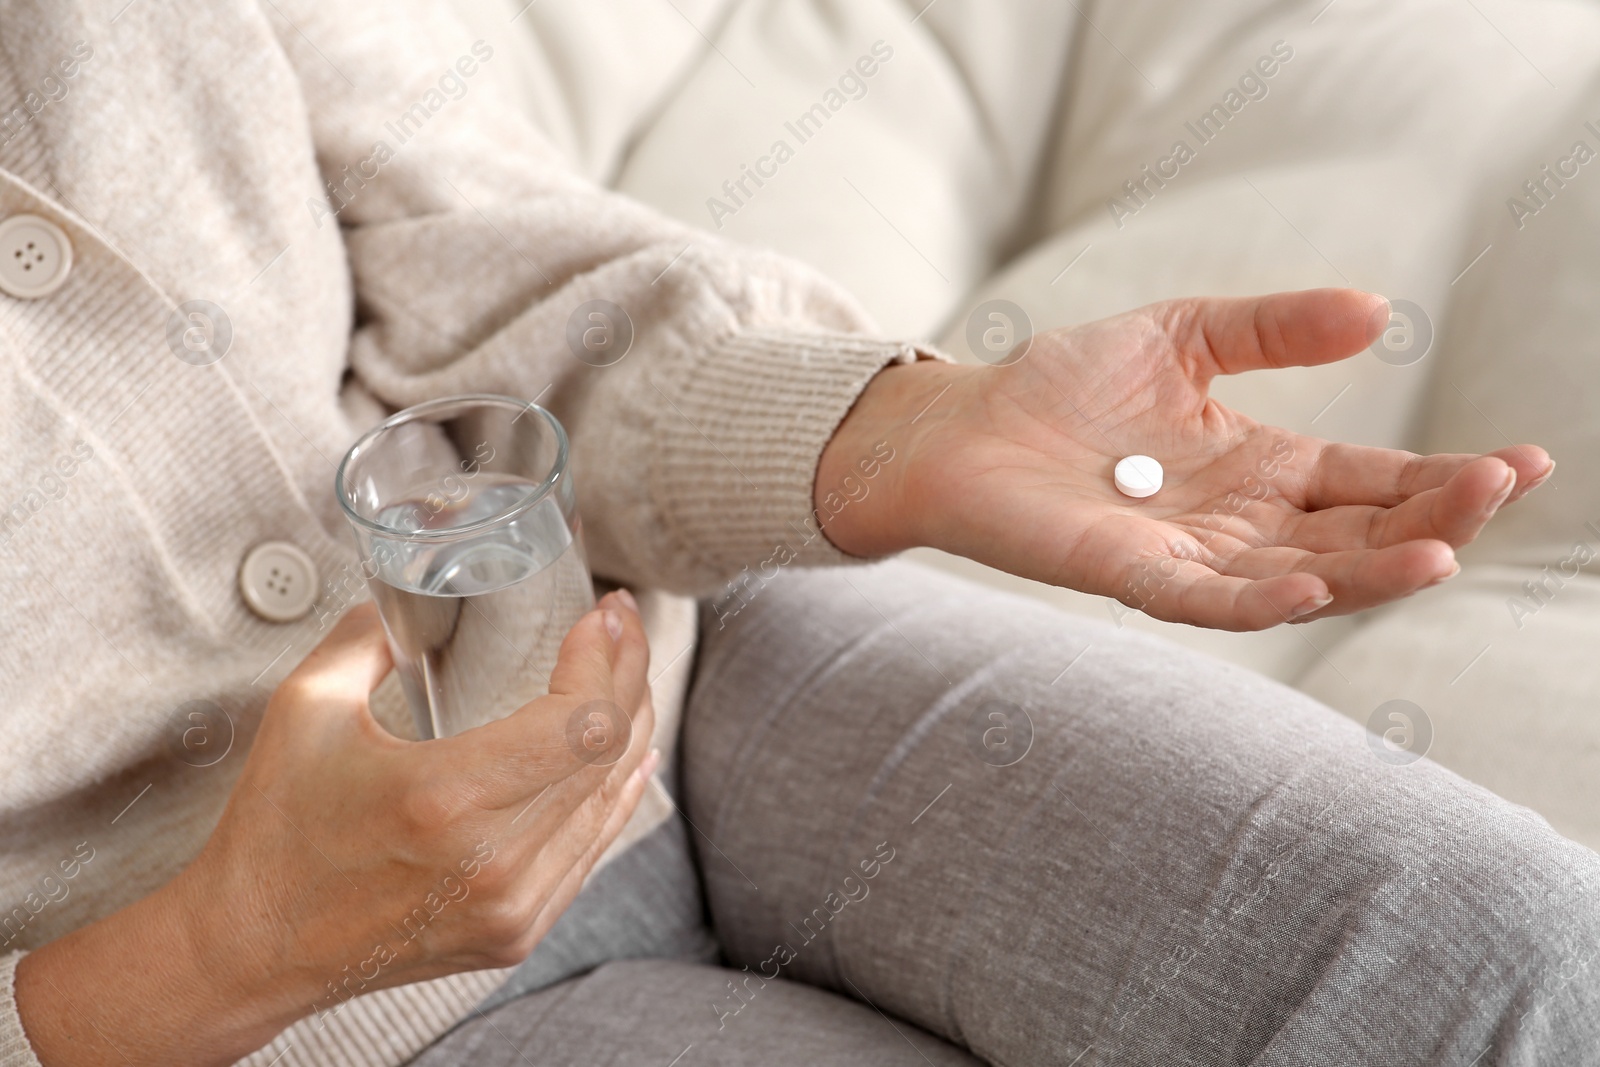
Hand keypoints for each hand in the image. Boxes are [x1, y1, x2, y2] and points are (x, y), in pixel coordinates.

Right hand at [16, 590, 655, 1065]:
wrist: (252, 950)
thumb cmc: (274, 830)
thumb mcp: (306, 708)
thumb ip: (369, 638)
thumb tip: (414, 598)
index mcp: (445, 800)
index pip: (581, 723)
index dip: (607, 660)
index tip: (601, 615)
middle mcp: (493, 862)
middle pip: (610, 753)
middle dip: (629, 674)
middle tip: (621, 626)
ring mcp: (512, 907)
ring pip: (613, 801)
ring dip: (632, 728)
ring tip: (627, 672)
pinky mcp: (516, 933)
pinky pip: (592, 850)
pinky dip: (614, 792)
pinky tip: (626, 752)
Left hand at [819, 289, 1552, 630]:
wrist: (962, 425)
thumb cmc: (1064, 384)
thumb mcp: (1185, 334)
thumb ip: (1274, 327)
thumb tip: (1376, 311)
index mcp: (1264, 468)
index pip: (1374, 480)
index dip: (1444, 477)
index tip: (1524, 461)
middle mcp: (1240, 523)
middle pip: (1355, 536)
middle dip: (1430, 519)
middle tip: (1495, 488)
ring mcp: (1189, 555)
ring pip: (1300, 576)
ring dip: (1370, 570)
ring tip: (1441, 550)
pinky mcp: (1130, 574)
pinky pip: (1205, 599)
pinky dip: (1260, 597)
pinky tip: (1312, 585)